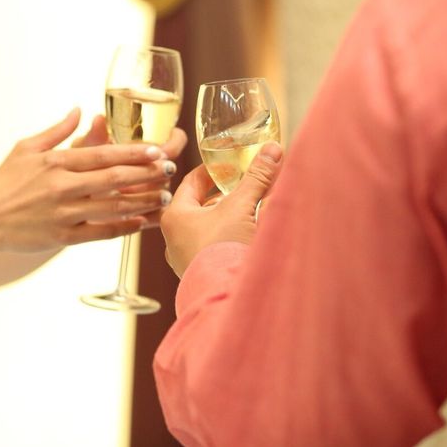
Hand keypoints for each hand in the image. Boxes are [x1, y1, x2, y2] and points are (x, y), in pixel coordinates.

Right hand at [0, 108, 181, 253]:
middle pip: (114, 179)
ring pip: (112, 207)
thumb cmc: (4, 180)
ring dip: (142, 202)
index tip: (157, 151)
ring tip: (165, 197)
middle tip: (169, 171)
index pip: (103, 155)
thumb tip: (80, 110)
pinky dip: (123, 228)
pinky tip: (142, 223)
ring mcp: (63, 213)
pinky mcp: (62, 237)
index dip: (133, 153)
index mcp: (56, 162)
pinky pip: (99, 232)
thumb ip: (58, 130)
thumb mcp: (26, 147)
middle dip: (146, 174)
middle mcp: (62, 186)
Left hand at [160, 142, 282, 277]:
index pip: (191, 182)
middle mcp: (174, 238)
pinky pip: (214, 246)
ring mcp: (186, 258)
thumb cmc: (223, 249)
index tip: (230, 164)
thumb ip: (256, 177)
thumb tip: (271, 150)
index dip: (213, 170)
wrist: (225, 297)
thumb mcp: (241, 207)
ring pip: (208, 227)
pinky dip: (230, 235)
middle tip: (244, 184)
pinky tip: (248, 233)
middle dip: (225, 194)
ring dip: (229, 215)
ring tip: (251, 206)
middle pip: (201, 205)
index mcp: (175, 216)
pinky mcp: (201, 273)